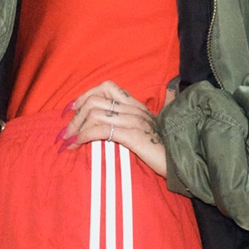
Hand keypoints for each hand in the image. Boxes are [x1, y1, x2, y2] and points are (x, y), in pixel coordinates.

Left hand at [62, 81, 176, 179]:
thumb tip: (167, 91)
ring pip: (94, 113)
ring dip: (76, 128)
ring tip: (67, 141)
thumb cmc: (167, 148)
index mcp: (137, 105)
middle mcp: (135, 109)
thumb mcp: (155, 127)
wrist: (182, 162)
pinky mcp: (133, 136)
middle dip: (75, 116)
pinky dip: (83, 137)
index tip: (71, 110)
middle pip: (95, 100)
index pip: (107, 87)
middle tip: (66, 133)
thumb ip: (153, 111)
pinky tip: (76, 145)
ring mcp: (134, 121)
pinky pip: (101, 130)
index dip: (84, 96)